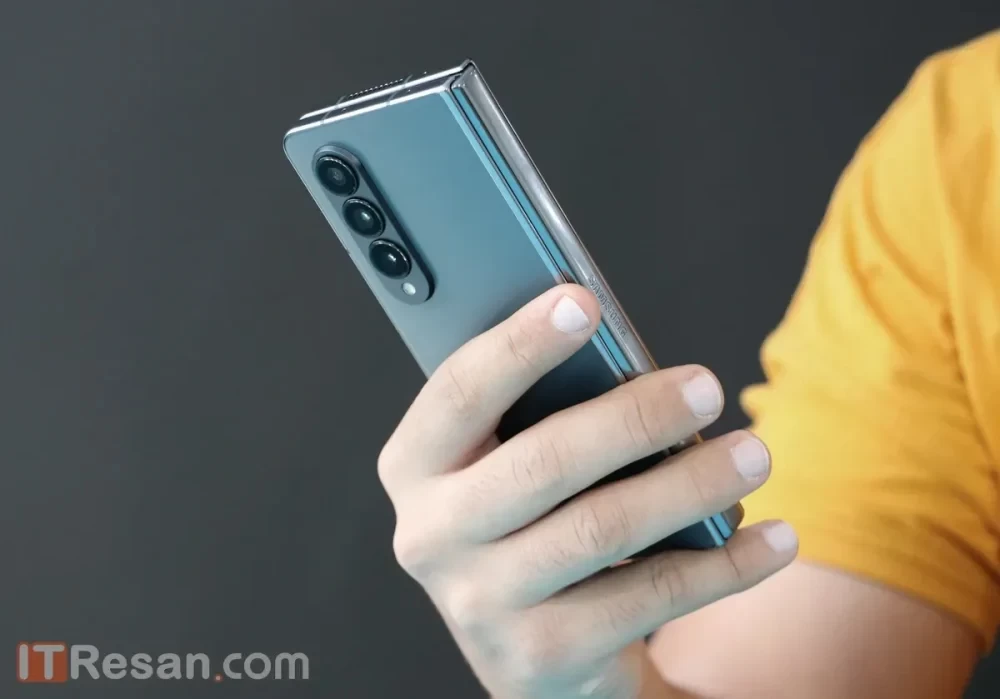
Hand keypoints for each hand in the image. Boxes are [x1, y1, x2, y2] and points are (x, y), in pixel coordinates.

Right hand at [378, 284, 797, 697]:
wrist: (532, 645)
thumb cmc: (528, 518)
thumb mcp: (507, 462)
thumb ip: (539, 410)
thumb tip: (622, 358)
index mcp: (415, 465)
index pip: (460, 391)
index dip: (520, 343)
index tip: (582, 302)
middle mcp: (430, 535)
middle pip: (542, 461)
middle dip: (634, 417)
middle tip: (704, 386)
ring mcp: (480, 602)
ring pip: (603, 529)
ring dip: (690, 486)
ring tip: (752, 454)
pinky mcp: (541, 655)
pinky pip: (648, 598)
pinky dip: (722, 566)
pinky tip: (771, 539)